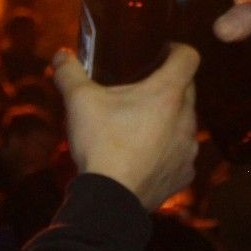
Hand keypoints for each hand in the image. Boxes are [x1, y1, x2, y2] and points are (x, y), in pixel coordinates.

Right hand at [53, 45, 198, 209]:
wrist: (111, 200)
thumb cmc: (101, 142)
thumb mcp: (79, 101)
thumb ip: (70, 72)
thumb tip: (61, 55)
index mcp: (168, 93)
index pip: (189, 56)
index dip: (177, 50)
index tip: (161, 53)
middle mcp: (187, 117)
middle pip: (187, 88)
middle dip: (169, 84)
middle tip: (141, 89)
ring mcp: (188, 148)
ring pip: (185, 121)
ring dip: (170, 117)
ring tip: (141, 124)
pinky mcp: (184, 173)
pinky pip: (181, 151)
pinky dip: (168, 148)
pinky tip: (146, 154)